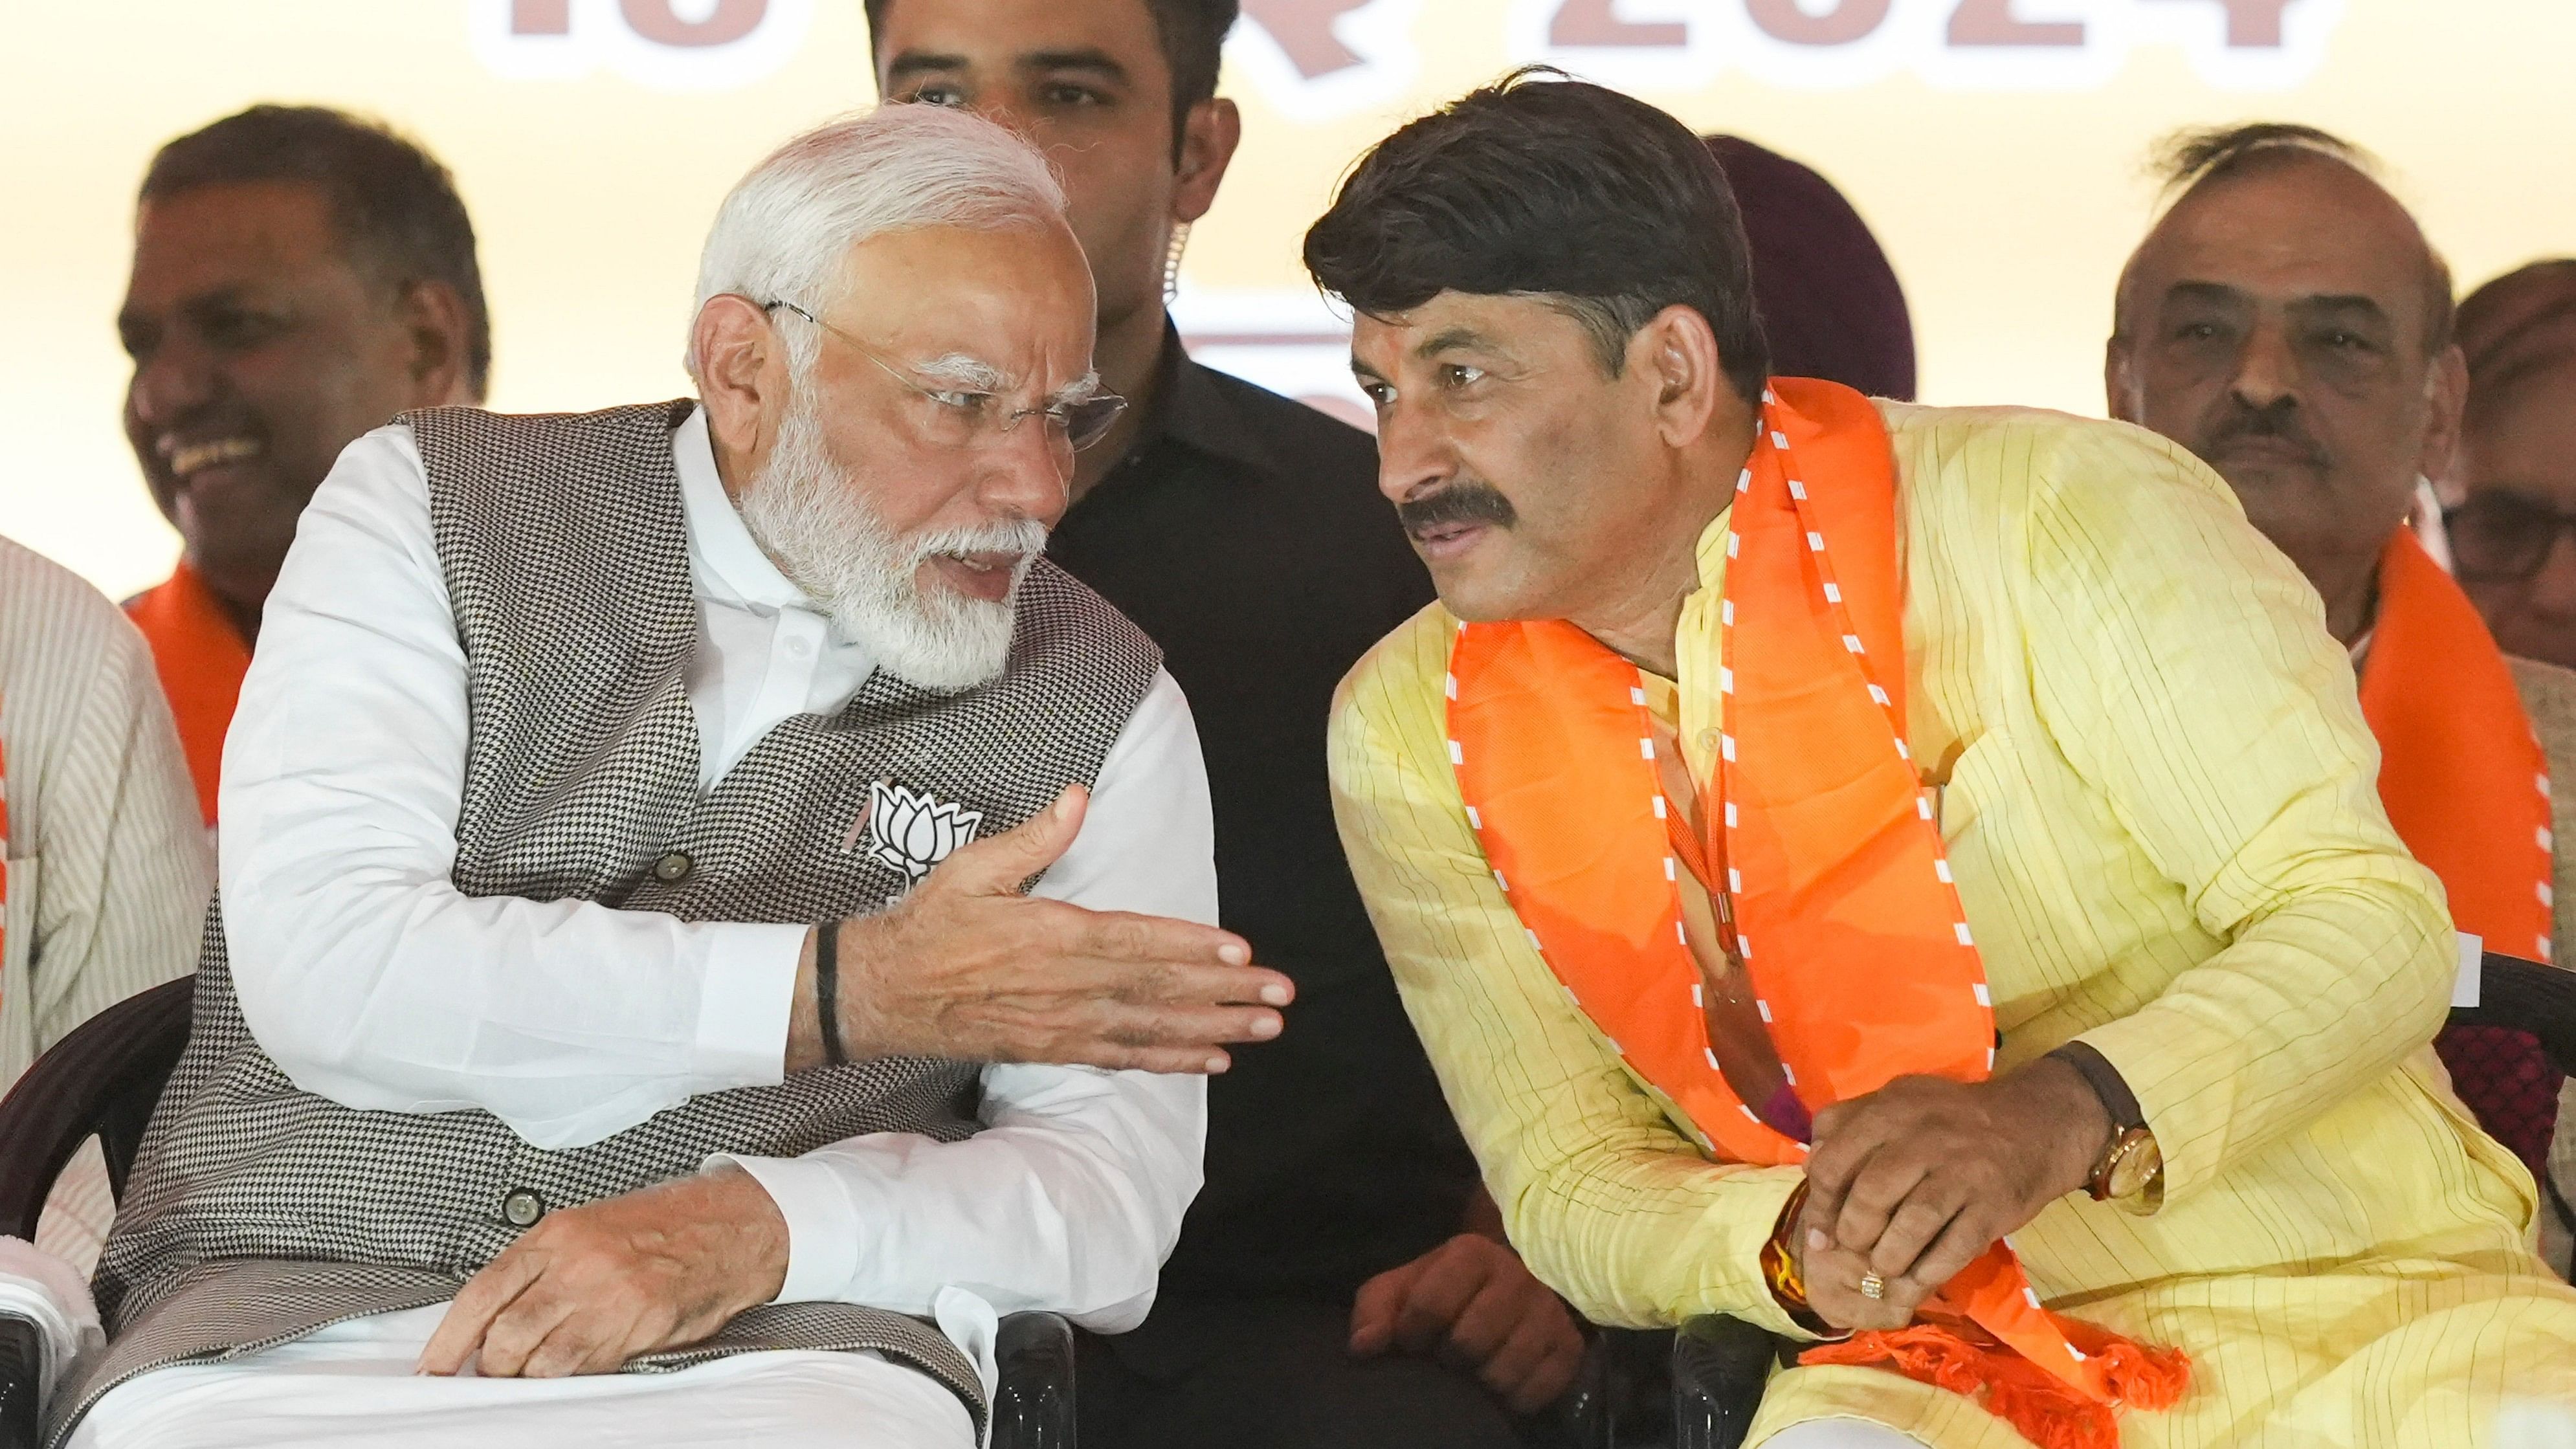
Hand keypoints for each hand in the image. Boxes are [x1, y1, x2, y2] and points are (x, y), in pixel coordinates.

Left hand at [418, 1166, 785, 1377]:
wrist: (729, 1227)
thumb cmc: (662, 1228)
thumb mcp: (589, 1230)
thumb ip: (542, 1268)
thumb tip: (494, 1319)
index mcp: (557, 1235)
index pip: (482, 1292)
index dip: (449, 1339)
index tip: (433, 1368)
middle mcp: (576, 1263)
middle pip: (504, 1335)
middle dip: (494, 1367)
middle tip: (497, 1374)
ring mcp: (607, 1293)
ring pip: (540, 1359)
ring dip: (531, 1377)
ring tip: (540, 1371)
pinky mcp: (638, 1322)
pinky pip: (585, 1366)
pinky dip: (572, 1376)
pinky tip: (580, 1366)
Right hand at [798, 785, 1295, 1074]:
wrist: (883, 993)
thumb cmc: (931, 923)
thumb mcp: (974, 867)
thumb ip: (1035, 837)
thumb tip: (1079, 796)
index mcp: (1051, 934)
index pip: (1136, 940)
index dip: (1191, 947)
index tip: (1241, 951)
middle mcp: (1066, 984)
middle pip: (1159, 989)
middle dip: (1225, 993)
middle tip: (1281, 995)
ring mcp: (1062, 1023)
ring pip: (1151, 1028)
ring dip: (1213, 1028)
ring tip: (1265, 1028)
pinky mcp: (1054, 1049)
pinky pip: (1122, 1057)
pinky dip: (1169, 1060)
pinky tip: (1212, 1059)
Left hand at [1348, 1233, 1585, 1414]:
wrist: (1514, 1283)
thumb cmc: (1448, 1288)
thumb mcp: (1403, 1288)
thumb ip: (1375, 1310)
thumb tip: (1364, 1346)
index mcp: (1471, 1254)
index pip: (1431, 1305)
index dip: (1412, 1333)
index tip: (1413, 1340)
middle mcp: (1517, 1277)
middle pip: (1469, 1342)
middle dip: (1450, 1357)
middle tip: (1449, 1356)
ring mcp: (1549, 1313)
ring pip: (1503, 1371)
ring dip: (1480, 1380)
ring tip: (1475, 1368)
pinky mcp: (1569, 1347)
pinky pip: (1535, 1392)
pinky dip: (1513, 1398)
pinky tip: (1503, 1382)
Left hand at [1795, 1061, 2108, 1331]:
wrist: (2037, 1125)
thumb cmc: (1953, 1121)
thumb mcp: (1899, 1100)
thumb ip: (1850, 1124)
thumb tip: (1811, 1167)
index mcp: (1893, 1109)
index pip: (1836, 1161)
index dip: (1821, 1204)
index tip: (1820, 1231)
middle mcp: (1926, 1137)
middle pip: (1870, 1195)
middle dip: (1852, 1233)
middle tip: (1851, 1250)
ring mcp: (1963, 1172)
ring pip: (1910, 1225)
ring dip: (1887, 1257)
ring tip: (1881, 1267)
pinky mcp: (1993, 1206)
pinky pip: (1953, 1248)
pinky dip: (1927, 1272)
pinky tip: (1914, 1280)